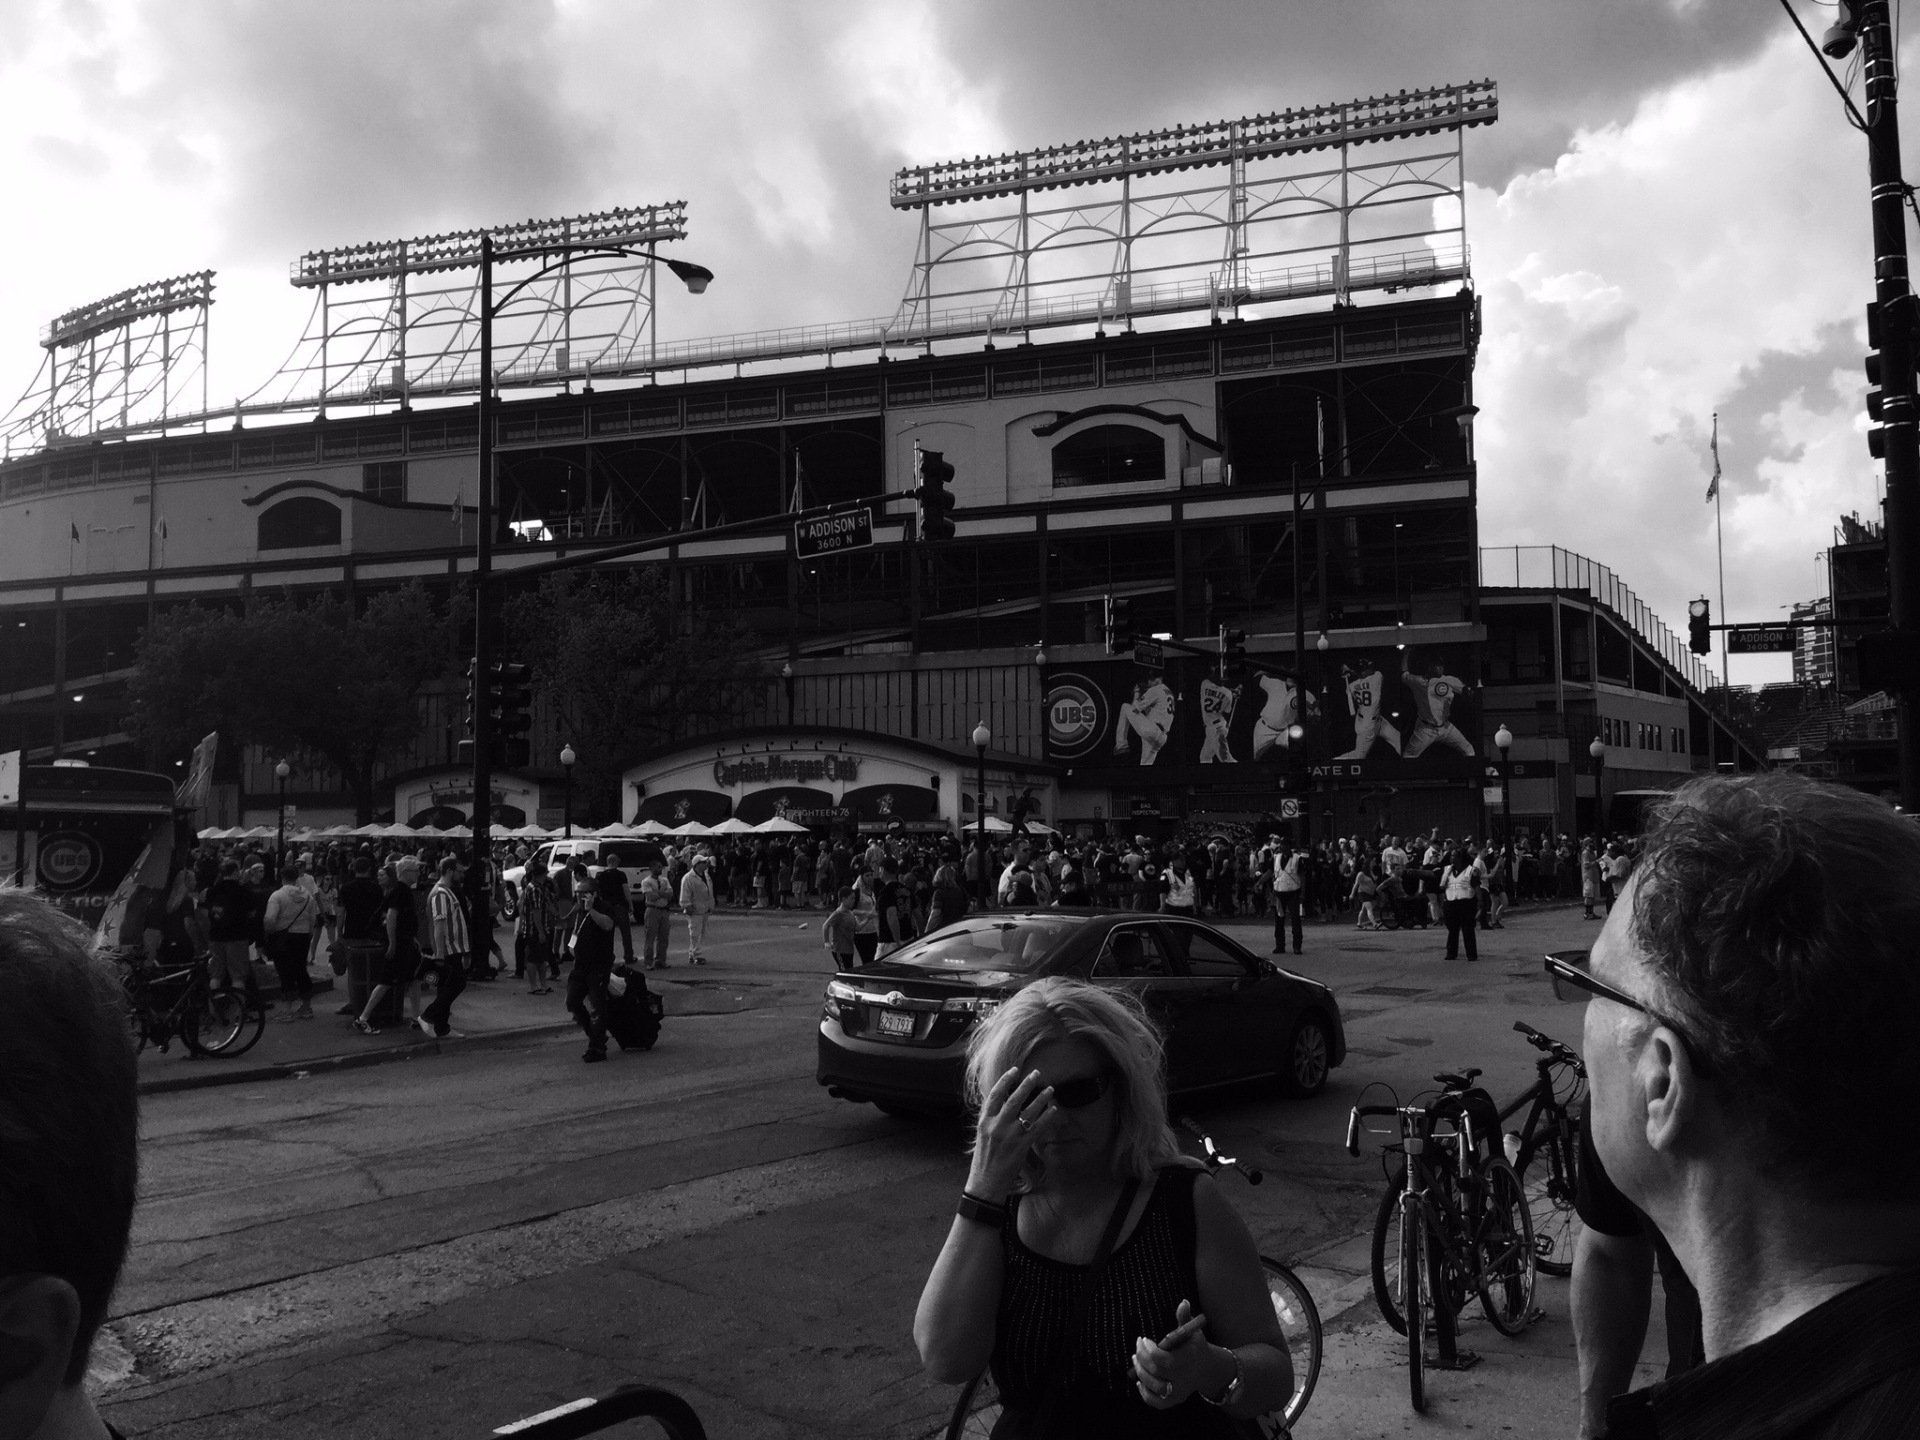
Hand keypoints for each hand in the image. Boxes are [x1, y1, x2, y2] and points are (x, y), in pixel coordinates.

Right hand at [965, 1065, 1055, 1196]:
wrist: (985, 1183)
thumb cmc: (984, 1160)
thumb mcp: (982, 1135)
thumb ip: (991, 1119)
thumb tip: (1001, 1104)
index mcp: (984, 1122)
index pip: (994, 1095)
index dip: (1005, 1080)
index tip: (1014, 1070)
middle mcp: (997, 1126)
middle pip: (1014, 1099)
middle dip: (1026, 1084)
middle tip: (1036, 1073)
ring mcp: (1010, 1136)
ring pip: (1028, 1111)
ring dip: (1041, 1098)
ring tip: (1050, 1090)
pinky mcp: (1021, 1146)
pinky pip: (1038, 1128)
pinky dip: (1047, 1117)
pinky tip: (1054, 1110)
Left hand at [1132, 1300, 1211, 1408]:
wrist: (1207, 1368)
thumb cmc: (1196, 1346)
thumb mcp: (1193, 1331)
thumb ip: (1185, 1318)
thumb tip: (1183, 1302)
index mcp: (1187, 1360)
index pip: (1162, 1360)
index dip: (1148, 1350)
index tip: (1144, 1339)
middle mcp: (1184, 1378)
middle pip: (1155, 1372)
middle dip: (1141, 1358)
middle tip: (1137, 1346)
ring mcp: (1179, 1391)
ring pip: (1154, 1386)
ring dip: (1140, 1372)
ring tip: (1135, 1358)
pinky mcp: (1175, 1400)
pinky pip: (1156, 1402)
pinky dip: (1145, 1393)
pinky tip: (1139, 1381)